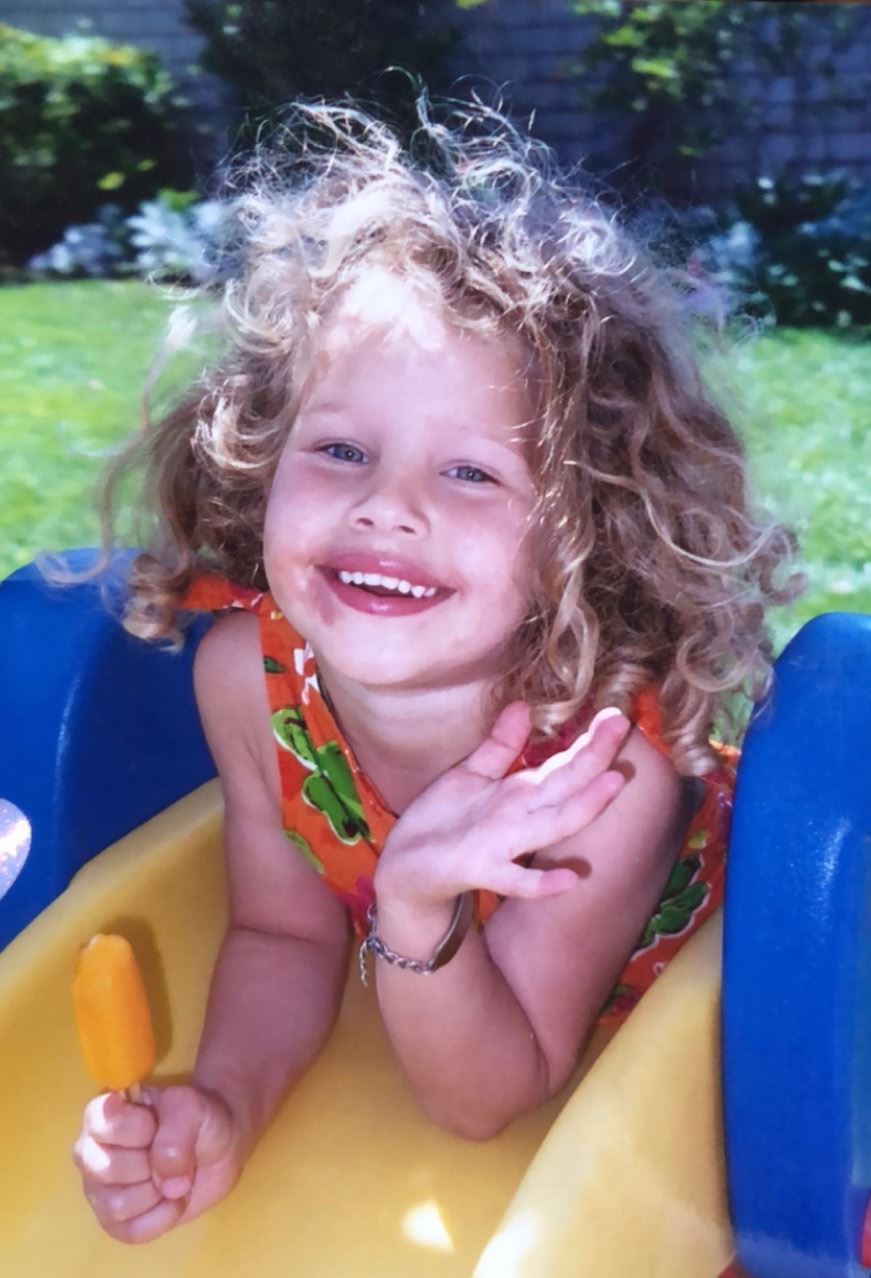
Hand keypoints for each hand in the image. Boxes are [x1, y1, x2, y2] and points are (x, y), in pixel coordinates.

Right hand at [72, 1084, 243, 1243]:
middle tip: (170, 1152)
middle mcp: (90, 1152)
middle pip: (108, 1169)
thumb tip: (165, 1184)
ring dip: (158, 1192)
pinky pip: (132, 1232)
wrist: (218, 1149)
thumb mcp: (194, 1110)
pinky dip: (163, 1217)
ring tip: (172, 1175)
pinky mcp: (115, 1223)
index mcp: (102, 1113)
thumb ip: (175, 1136)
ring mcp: (98, 1191)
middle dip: (151, 1164)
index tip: (157, 1123)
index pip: (103, 1124)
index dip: (139, 1128)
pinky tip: (173, 1199)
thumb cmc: (198, 1120)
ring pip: (117, 1206)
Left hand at [374, 703, 630, 912]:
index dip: (590, 740)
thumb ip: (501, 745)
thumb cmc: (444, 820)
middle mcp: (522, 817)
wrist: (408, 866)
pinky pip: (515, 879)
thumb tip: (523, 707)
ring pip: (552, 824)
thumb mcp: (472, 774)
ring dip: (584, 808)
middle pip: (566, 784)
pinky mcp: (480, 870)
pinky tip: (570, 878)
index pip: (564, 764)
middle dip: (594, 756)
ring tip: (613, 782)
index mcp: (520, 793)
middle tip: (620, 723)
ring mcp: (505, 845)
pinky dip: (542, 882)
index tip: (615, 712)